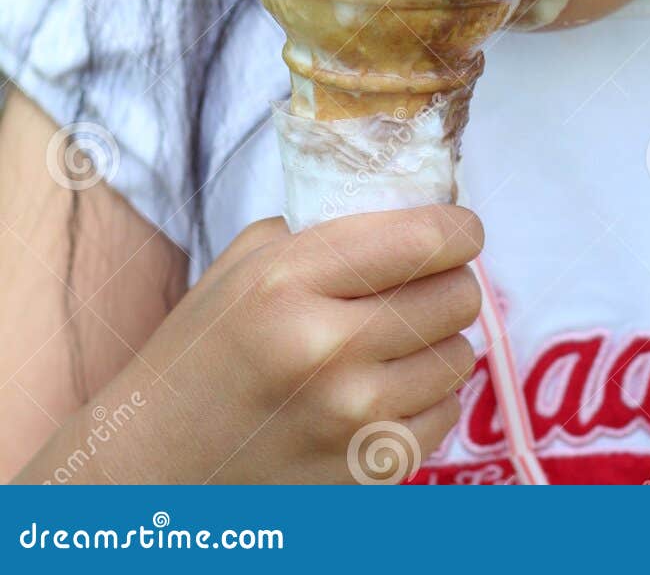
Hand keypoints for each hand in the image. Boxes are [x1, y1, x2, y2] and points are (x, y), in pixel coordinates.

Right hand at [20, 205, 482, 483]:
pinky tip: (391, 386)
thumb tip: (407, 214)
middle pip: (456, 296)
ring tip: (404, 337)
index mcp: (290, 280)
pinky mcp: (365, 470)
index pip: (424, 238)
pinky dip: (430, 396)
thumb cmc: (200, 352)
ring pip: (458, 356)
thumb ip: (323, 234)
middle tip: (429, 282)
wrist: (154, 462)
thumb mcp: (243, 266)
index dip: (459, 228)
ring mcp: (350, 416)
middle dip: (453, 281)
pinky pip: (444, 415)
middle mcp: (326, 347)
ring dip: (442, 340)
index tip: (459, 229)